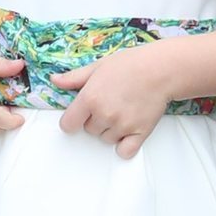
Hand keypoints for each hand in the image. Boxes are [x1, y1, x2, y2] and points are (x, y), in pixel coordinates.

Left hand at [48, 45, 175, 158]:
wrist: (161, 69)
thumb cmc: (130, 64)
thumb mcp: (98, 66)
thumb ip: (74, 78)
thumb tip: (54, 80)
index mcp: (90, 98)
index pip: (68, 125)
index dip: (73, 120)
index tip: (80, 115)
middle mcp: (104, 114)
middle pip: (89, 131)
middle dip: (95, 120)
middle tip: (109, 104)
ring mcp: (122, 125)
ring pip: (106, 139)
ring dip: (110, 130)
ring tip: (122, 111)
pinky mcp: (139, 133)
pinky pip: (125, 151)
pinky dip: (125, 145)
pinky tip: (128, 131)